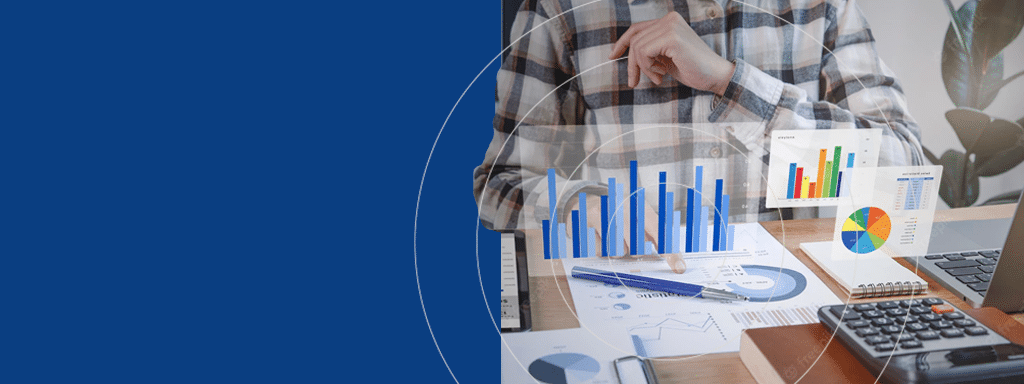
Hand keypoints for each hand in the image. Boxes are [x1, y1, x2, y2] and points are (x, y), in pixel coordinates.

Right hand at [572, 195, 684, 273]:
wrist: (587, 201)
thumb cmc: (618, 215)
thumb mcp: (639, 218)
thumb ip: (655, 237)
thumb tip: (674, 262)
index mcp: (641, 206)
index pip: (660, 231)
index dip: (670, 251)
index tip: (678, 268)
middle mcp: (626, 207)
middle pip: (638, 248)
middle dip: (634, 251)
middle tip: (627, 240)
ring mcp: (607, 213)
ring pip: (619, 252)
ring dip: (617, 250)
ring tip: (613, 237)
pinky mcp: (592, 220)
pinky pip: (601, 250)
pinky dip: (602, 249)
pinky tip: (600, 236)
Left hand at [608, 12, 734, 94]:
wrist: (715, 77)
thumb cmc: (692, 69)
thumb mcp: (665, 56)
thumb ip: (650, 49)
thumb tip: (625, 52)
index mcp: (669, 20)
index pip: (636, 29)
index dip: (622, 42)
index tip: (612, 56)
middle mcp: (669, 19)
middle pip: (634, 40)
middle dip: (632, 64)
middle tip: (635, 82)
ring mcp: (671, 26)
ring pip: (637, 47)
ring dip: (643, 68)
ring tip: (658, 77)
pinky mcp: (672, 38)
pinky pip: (644, 52)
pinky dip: (648, 68)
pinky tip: (662, 75)